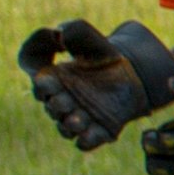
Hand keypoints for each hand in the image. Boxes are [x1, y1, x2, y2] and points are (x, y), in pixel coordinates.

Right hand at [18, 16, 173, 151]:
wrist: (134, 72)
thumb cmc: (104, 53)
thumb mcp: (89, 36)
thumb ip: (72, 30)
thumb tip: (59, 34)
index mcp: (55, 80)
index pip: (39, 87)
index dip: (41, 85)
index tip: (50, 78)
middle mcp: (64, 101)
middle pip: (52, 109)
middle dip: (57, 105)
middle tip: (68, 99)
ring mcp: (80, 118)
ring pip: (65, 129)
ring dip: (69, 125)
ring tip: (80, 119)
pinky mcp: (99, 131)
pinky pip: (85, 144)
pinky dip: (85, 141)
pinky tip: (91, 132)